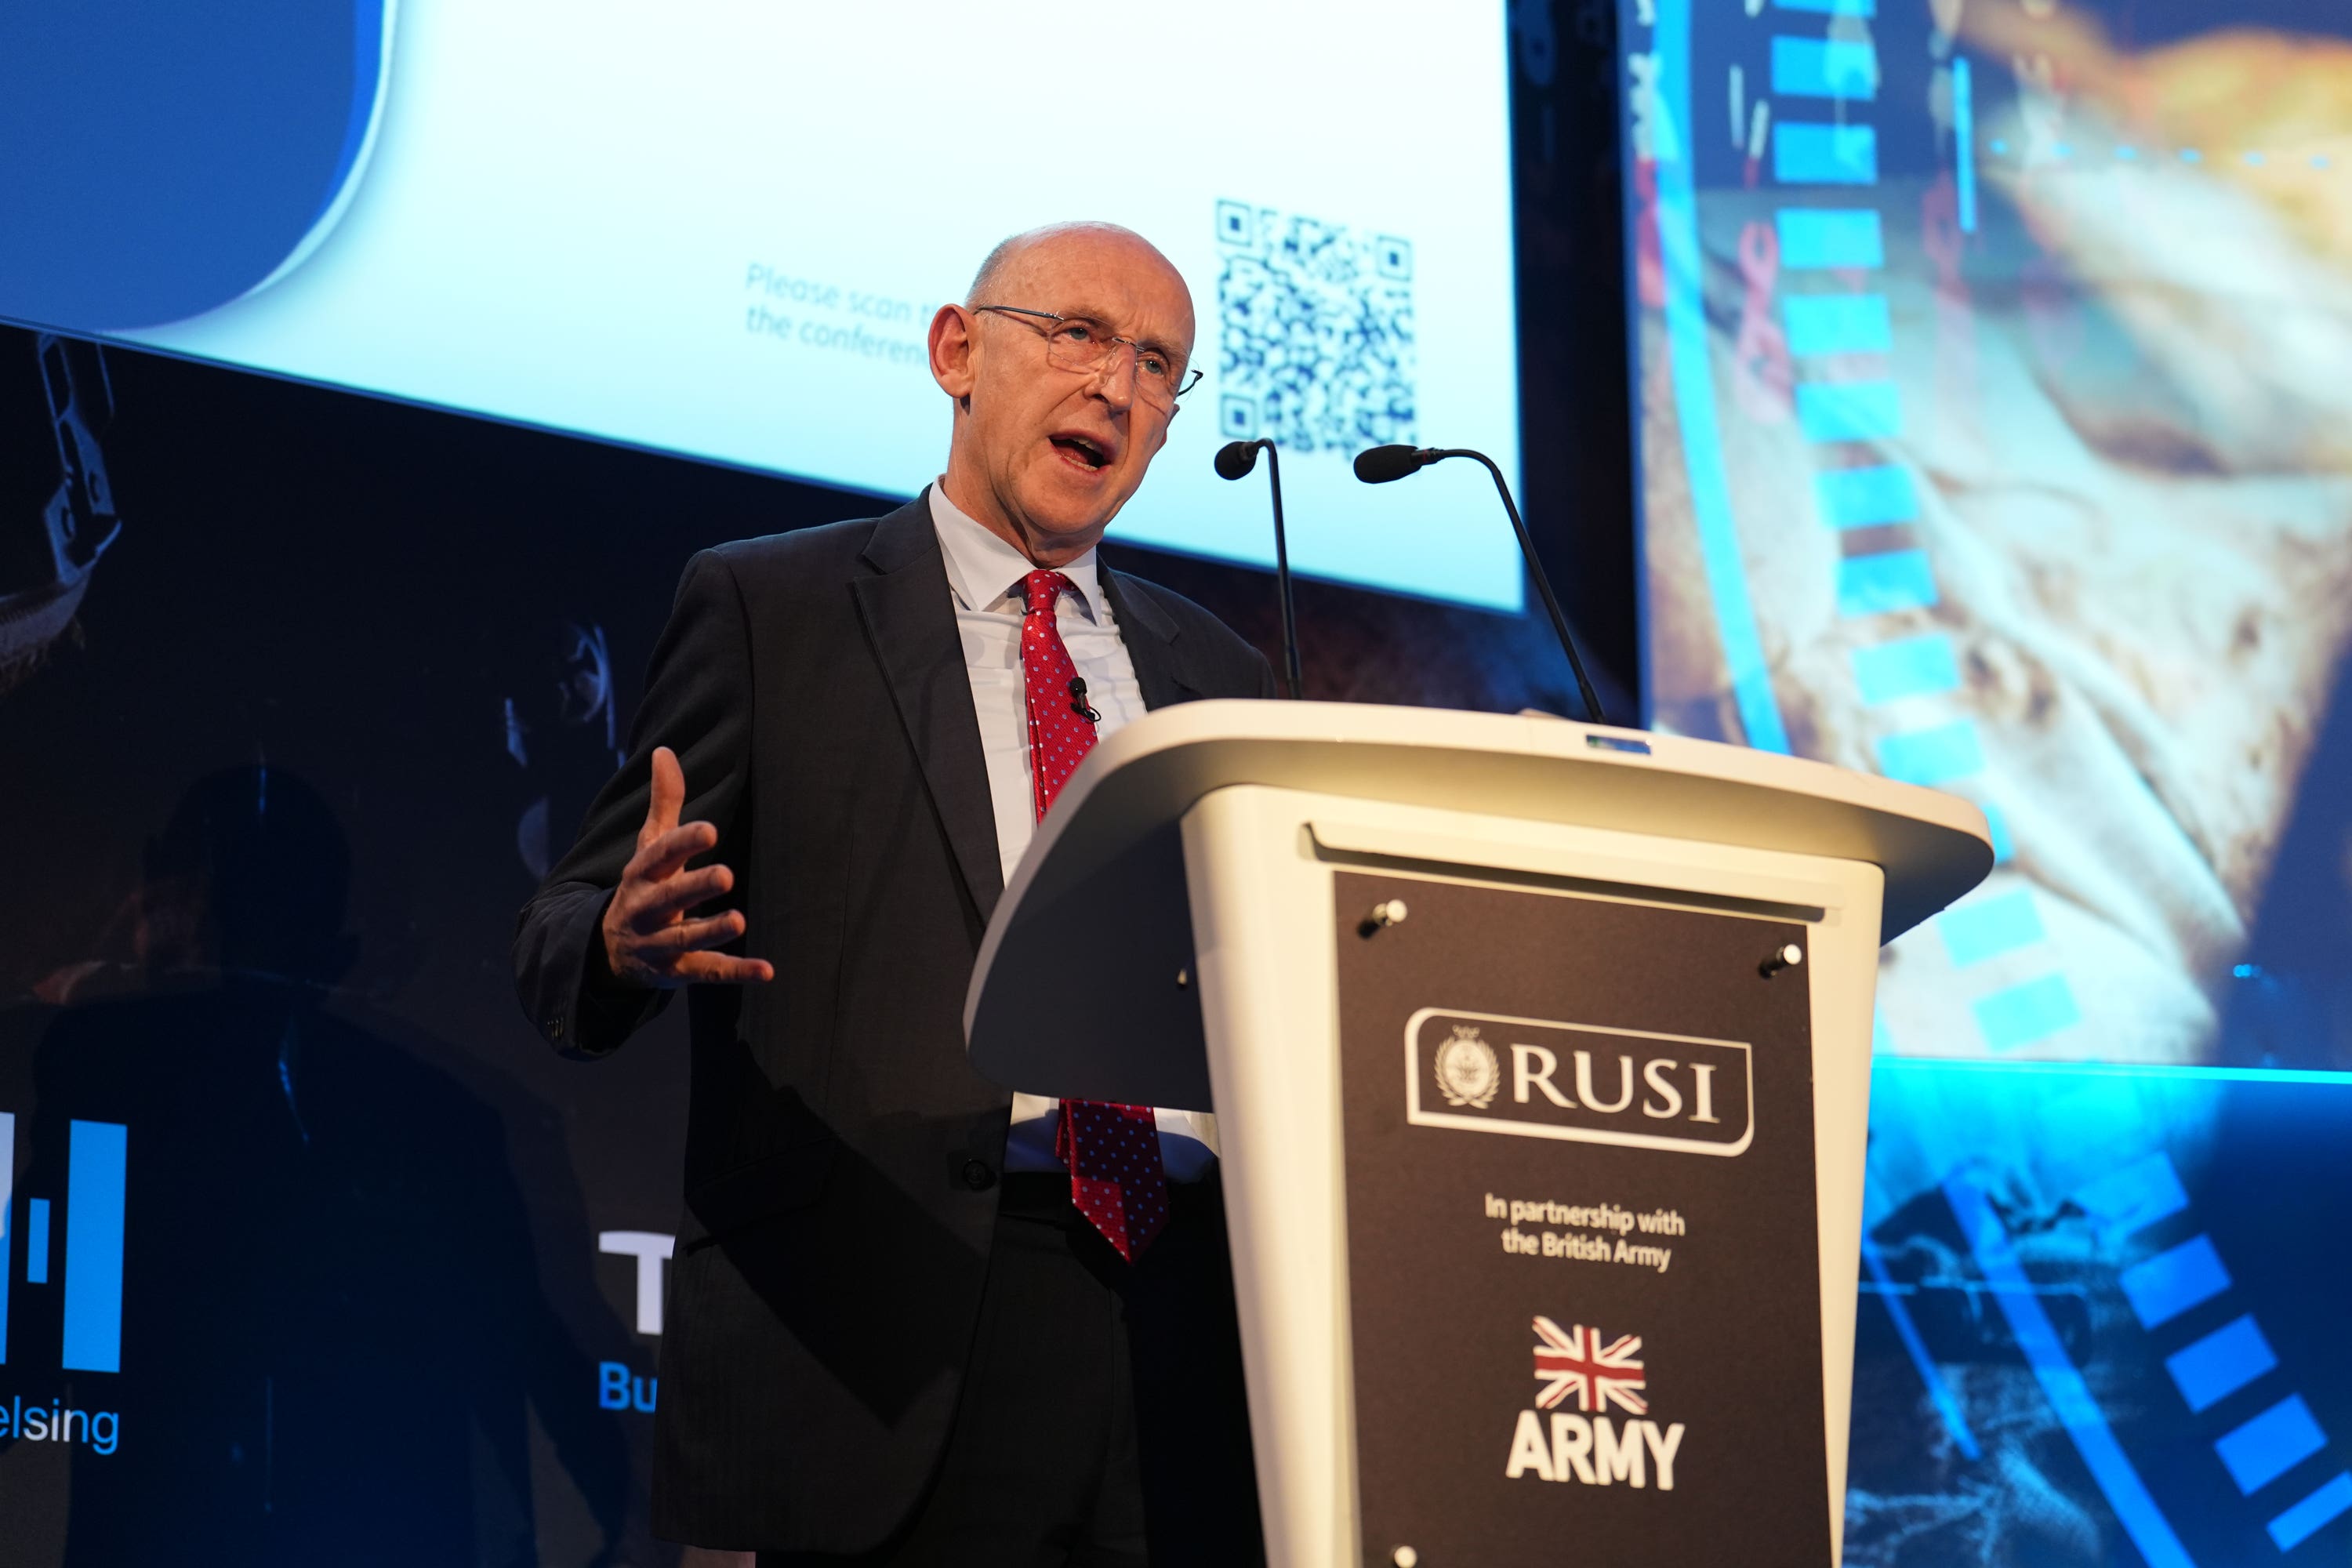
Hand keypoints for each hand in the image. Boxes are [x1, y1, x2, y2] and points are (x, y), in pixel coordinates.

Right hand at [600, 746, 773, 987]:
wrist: (607, 950)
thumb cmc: (644, 886)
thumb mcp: (649, 846)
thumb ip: (664, 803)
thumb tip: (665, 751)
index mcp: (641, 873)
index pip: (660, 855)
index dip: (683, 843)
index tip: (709, 830)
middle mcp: (646, 908)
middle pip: (669, 897)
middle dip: (694, 887)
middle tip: (726, 874)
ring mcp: (658, 942)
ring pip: (685, 938)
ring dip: (711, 931)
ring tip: (739, 920)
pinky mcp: (675, 970)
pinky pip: (706, 971)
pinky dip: (735, 972)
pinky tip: (766, 970)